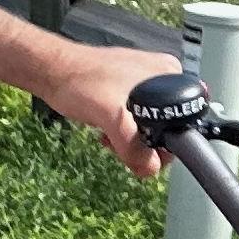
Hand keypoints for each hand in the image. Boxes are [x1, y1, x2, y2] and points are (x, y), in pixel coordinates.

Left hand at [41, 41, 178, 173]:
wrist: (50, 71)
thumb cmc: (78, 80)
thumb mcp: (110, 116)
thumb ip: (132, 144)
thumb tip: (150, 168)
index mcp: (169, 74)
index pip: (188, 118)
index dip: (170, 142)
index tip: (147, 152)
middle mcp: (162, 76)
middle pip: (170, 125)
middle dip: (147, 144)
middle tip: (123, 147)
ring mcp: (145, 83)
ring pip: (151, 126)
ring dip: (132, 140)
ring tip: (110, 138)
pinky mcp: (129, 91)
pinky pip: (136, 120)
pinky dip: (123, 132)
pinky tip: (106, 133)